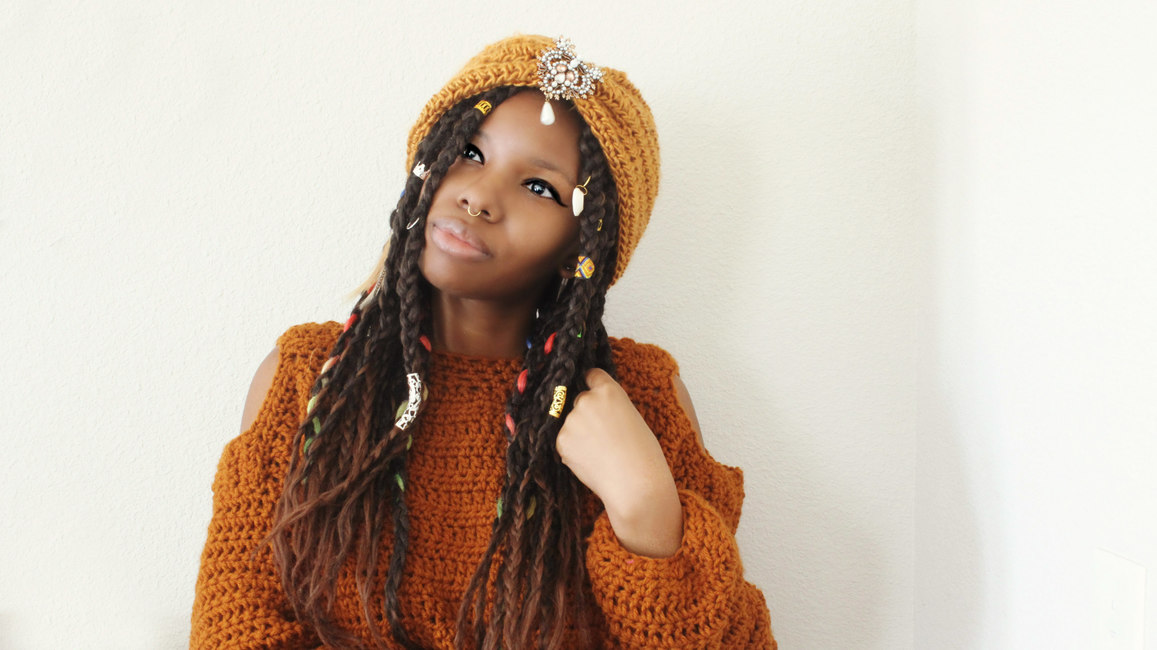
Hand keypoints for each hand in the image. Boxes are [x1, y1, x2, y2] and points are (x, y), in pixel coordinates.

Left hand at [556, 368, 682, 556]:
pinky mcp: (561, 441)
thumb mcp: (632, 416)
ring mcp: (571, 421)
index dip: (593, 386)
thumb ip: (611, 406)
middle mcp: (586, 400)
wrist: (635, 484)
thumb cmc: (643, 453)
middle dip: (588, 414)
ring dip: (579, 433)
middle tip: (605, 436)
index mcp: (609, 390)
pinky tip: (592, 460)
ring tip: (600, 452)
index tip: (592, 391)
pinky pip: (565, 441)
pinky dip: (574, 449)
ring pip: (571, 423)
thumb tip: (594, 407)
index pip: (592, 375)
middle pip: (580, 401)